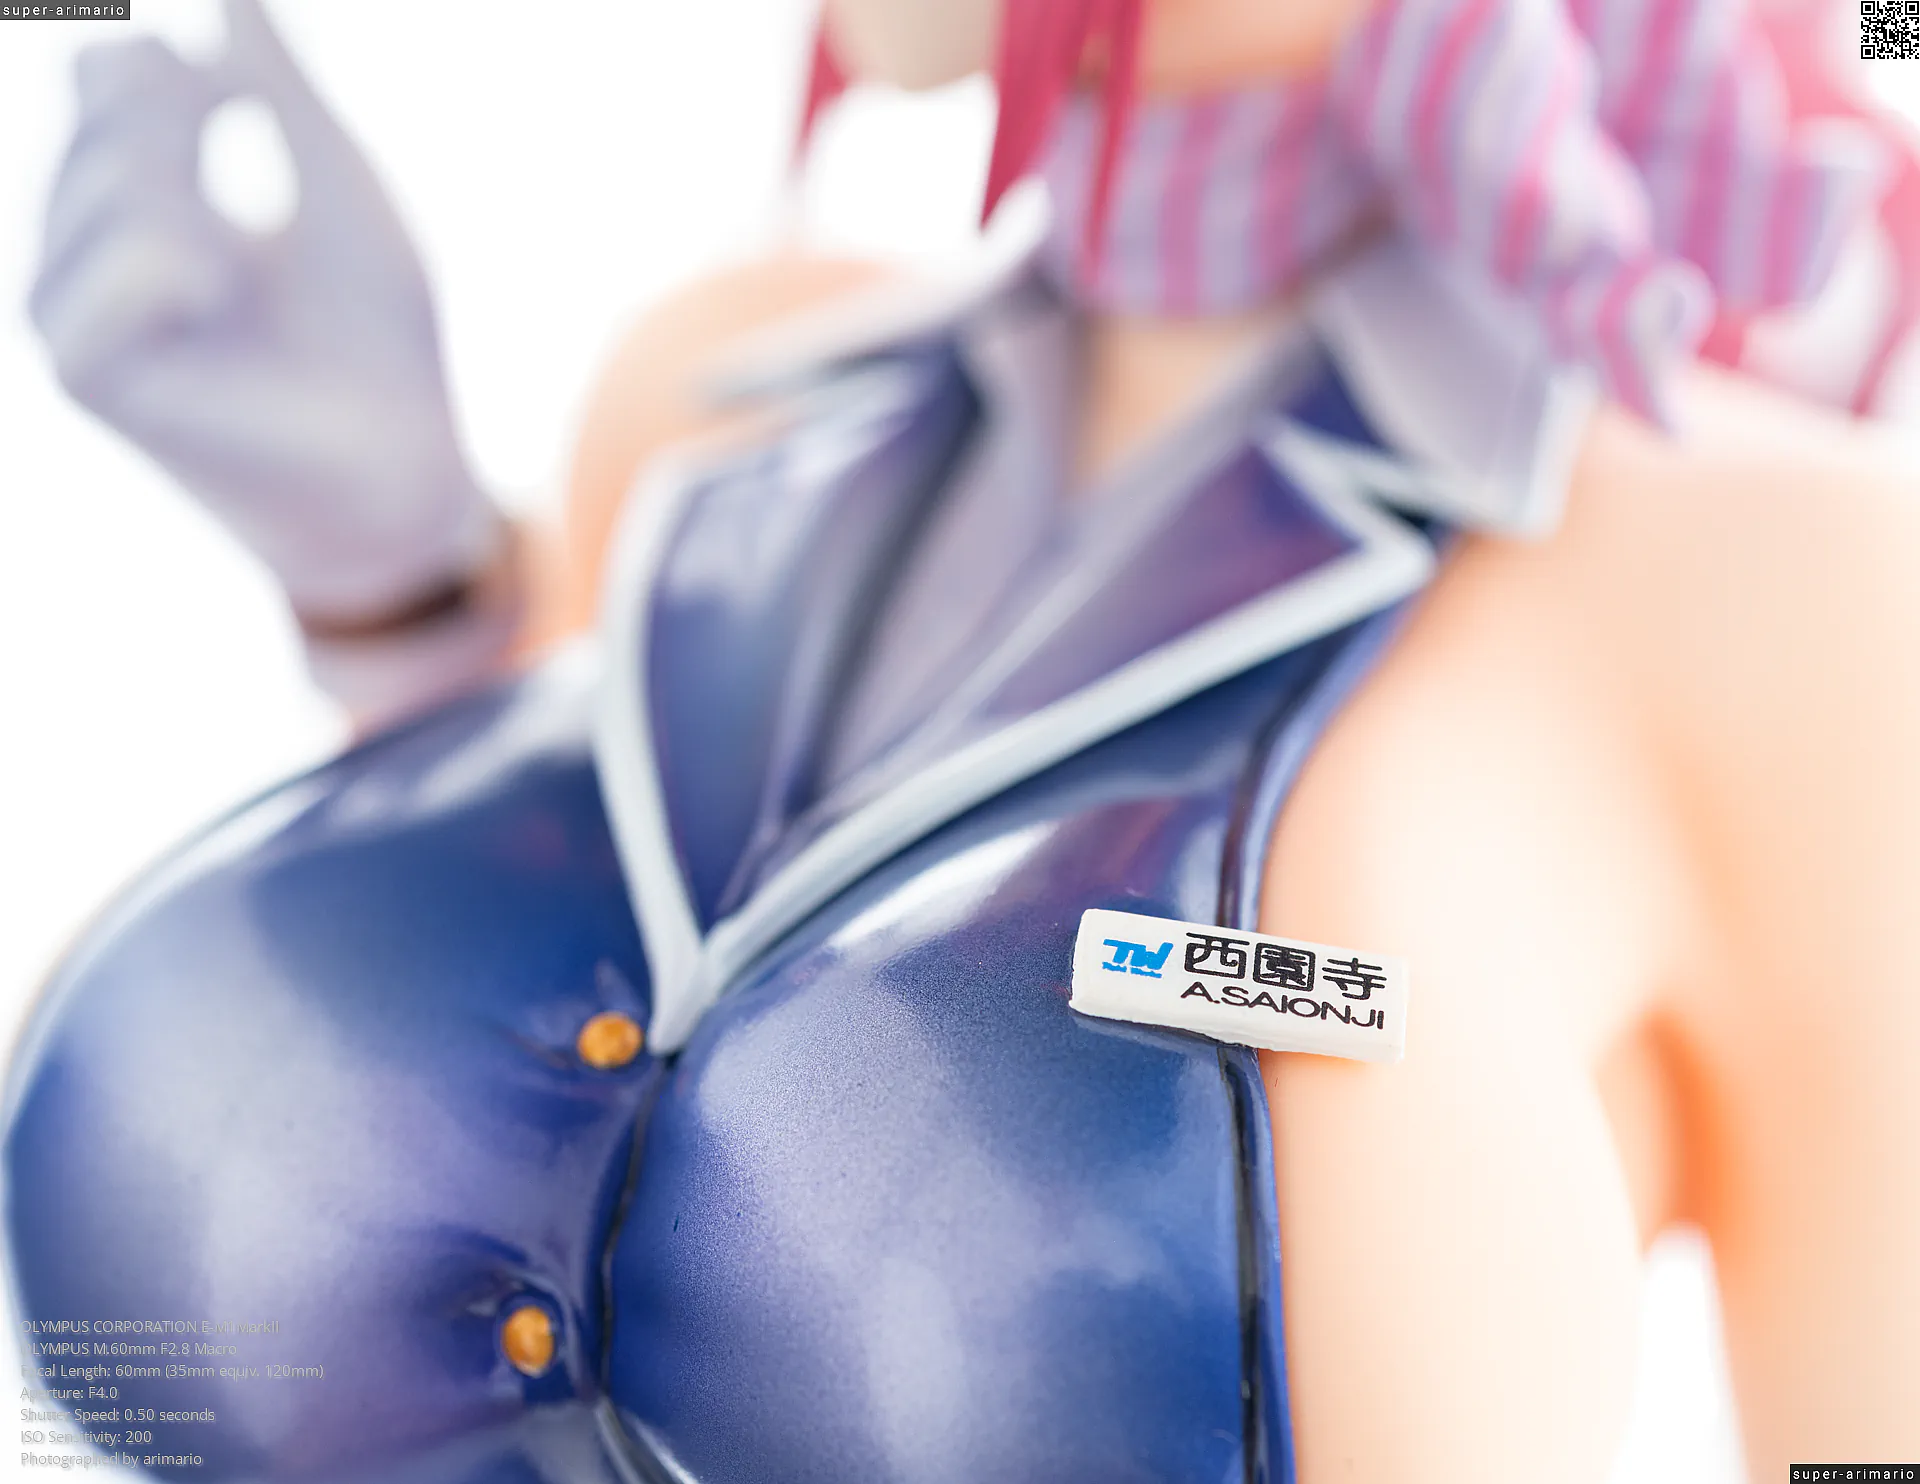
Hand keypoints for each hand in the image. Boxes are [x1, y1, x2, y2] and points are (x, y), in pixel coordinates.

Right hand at [29, 0, 497, 624]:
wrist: (406, 459)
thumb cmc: (378, 336)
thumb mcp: (333, 177)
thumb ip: (275, 80)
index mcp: (128, 198)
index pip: (109, 68)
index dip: (200, 73)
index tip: (251, 117)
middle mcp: (76, 247)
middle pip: (114, 98)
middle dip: (217, 142)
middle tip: (262, 243)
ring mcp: (66, 309)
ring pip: (127, 169)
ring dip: (223, 214)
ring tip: (246, 294)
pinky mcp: (83, 368)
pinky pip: (136, 249)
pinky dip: (202, 267)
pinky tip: (221, 311)